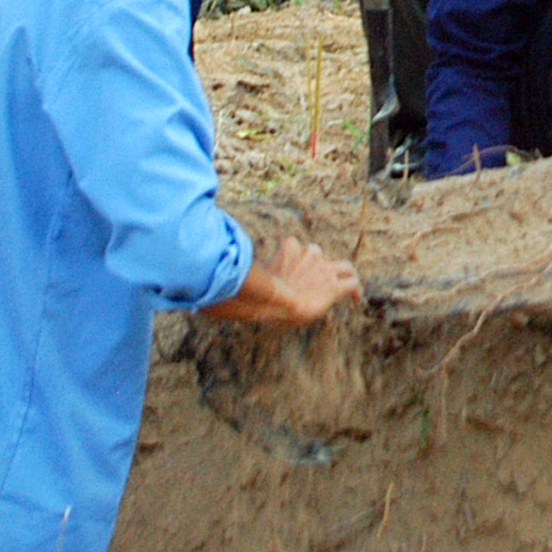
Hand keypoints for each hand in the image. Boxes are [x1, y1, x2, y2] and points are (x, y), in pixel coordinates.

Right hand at [206, 236, 363, 325]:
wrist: (271, 300)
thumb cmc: (251, 292)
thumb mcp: (237, 281)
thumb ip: (223, 281)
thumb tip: (193, 295)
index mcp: (287, 250)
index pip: (295, 248)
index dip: (294, 260)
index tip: (290, 273)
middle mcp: (308, 255)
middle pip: (317, 254)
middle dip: (316, 267)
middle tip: (313, 286)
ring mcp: (323, 270)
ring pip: (342, 266)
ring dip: (340, 277)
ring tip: (340, 290)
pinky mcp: (334, 286)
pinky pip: (353, 285)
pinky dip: (357, 293)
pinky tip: (358, 303)